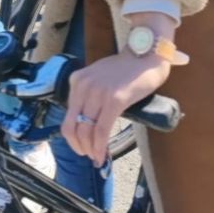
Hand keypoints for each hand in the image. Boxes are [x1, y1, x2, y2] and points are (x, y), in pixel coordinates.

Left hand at [61, 52, 170, 166]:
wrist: (145, 55)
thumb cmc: (125, 69)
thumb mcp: (98, 78)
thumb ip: (89, 95)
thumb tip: (86, 123)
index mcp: (77, 81)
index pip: (67, 118)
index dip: (73, 138)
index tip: (82, 148)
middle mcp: (83, 86)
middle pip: (72, 127)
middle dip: (79, 147)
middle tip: (90, 156)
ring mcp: (98, 92)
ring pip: (86, 131)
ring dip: (90, 150)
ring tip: (98, 158)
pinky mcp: (115, 99)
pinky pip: (102, 130)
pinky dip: (100, 147)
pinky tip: (103, 156)